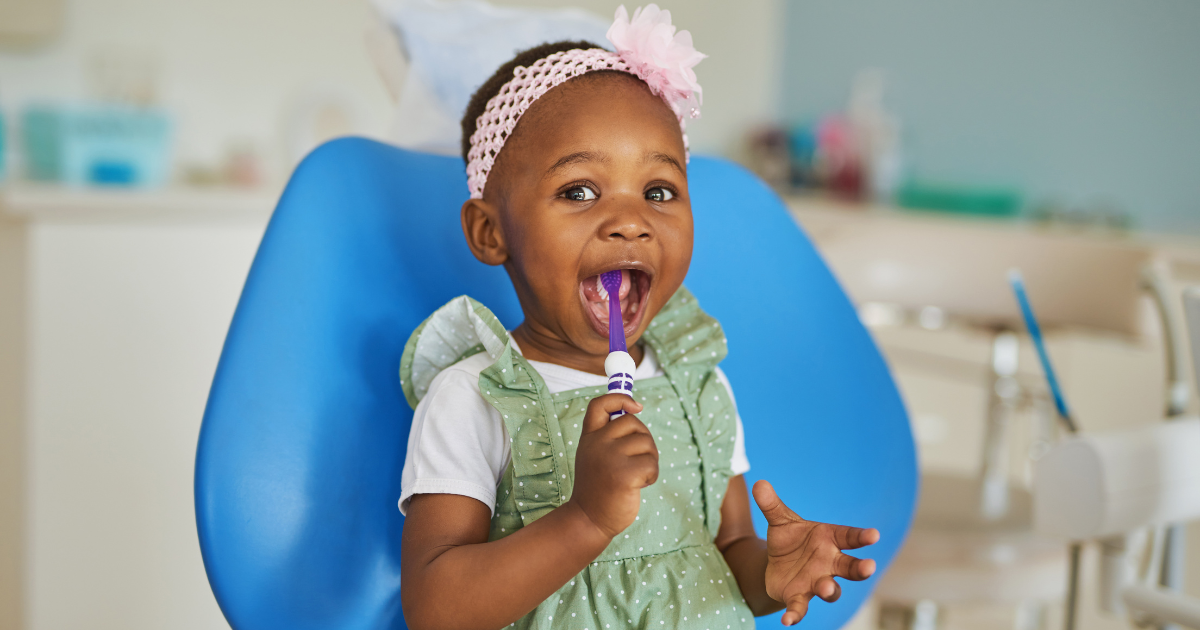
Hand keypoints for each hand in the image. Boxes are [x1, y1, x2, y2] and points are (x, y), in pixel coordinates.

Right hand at [567, 394, 658, 538]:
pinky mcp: (624, 474)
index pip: (600, 404)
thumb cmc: (598, 487)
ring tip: (637, 475)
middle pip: (633, 422)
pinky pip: (652, 464)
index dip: (620, 398)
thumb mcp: (595, 455)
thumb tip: (635, 411)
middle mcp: (597, 443)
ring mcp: (610, 458)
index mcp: (589, 437)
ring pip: (646, 443)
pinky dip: (652, 475)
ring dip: (649, 459)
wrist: (588, 519)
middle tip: (638, 459)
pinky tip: (640, 485)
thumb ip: (608, 436)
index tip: (636, 407)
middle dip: (644, 439)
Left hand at [752, 480, 879, 625]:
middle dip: (860, 568)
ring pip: (830, 589)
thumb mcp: (779, 520)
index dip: (861, 536)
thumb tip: (759, 484)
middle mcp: (828, 562)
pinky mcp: (798, 597)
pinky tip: (787, 621)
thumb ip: (771, 505)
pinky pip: (800, 608)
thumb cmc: (788, 539)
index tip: (874, 535)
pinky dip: (795, 614)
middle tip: (869, 567)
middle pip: (849, 567)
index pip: (848, 536)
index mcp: (828, 539)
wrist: (775, 564)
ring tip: (826, 588)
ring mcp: (816, 582)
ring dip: (829, 589)